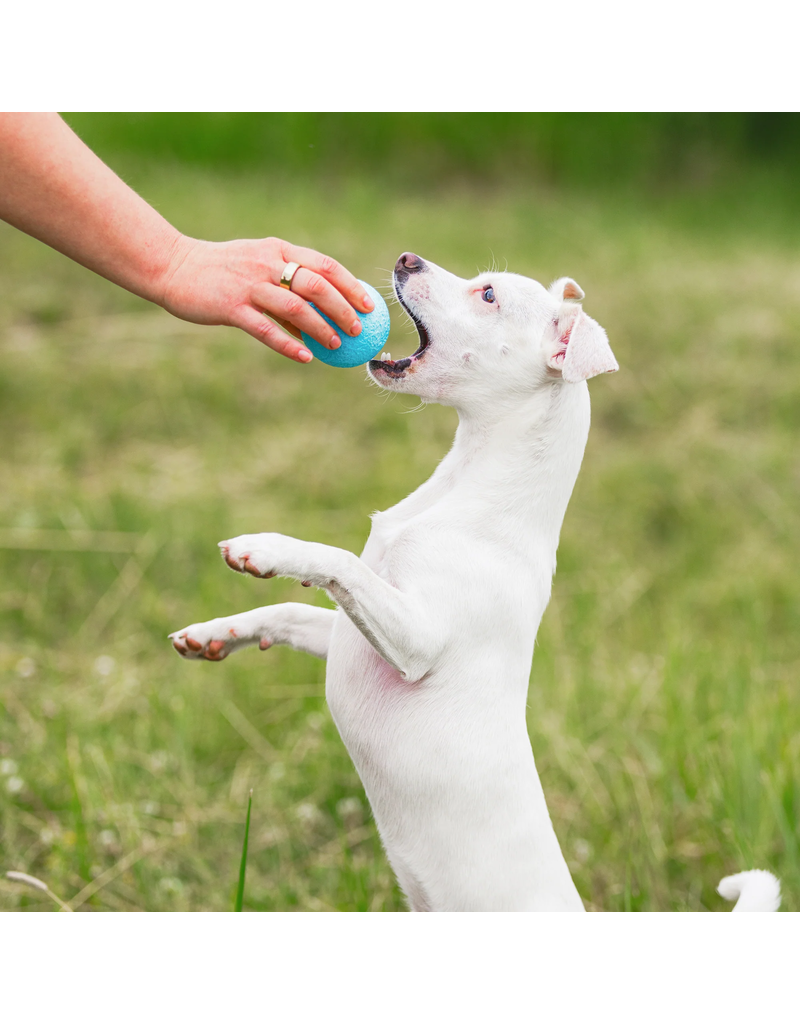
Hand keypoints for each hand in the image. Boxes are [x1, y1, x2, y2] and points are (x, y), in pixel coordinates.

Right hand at [160, 236, 374, 362]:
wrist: (173, 268)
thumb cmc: (220, 271)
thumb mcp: (256, 267)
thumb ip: (285, 285)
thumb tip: (317, 319)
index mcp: (278, 250)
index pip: (324, 264)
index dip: (350, 285)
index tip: (369, 304)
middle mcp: (267, 264)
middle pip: (317, 285)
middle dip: (343, 308)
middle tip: (358, 329)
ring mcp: (249, 285)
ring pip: (296, 308)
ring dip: (321, 328)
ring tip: (336, 346)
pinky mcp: (231, 307)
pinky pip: (266, 329)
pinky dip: (288, 344)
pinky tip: (306, 357)